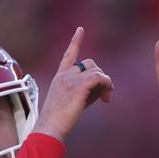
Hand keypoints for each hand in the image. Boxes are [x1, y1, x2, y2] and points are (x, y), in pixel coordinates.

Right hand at [33, 27, 113, 142]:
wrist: (51, 128)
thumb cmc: (60, 120)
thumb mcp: (73, 101)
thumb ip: (87, 91)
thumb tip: (104, 87)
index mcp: (60, 77)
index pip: (69, 55)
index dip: (76, 42)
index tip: (80, 30)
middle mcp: (64, 75)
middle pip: (90, 63)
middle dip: (100, 77)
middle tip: (105, 95)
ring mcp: (70, 79)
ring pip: (97, 71)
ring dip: (106, 83)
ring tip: (105, 98)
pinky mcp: (78, 86)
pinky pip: (99, 78)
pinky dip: (107, 85)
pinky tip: (107, 97)